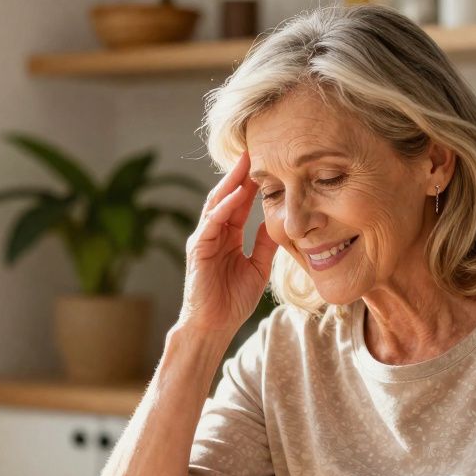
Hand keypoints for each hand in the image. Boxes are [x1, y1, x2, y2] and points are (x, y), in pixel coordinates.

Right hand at [176, 150, 279, 338]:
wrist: (214, 327)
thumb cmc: (232, 301)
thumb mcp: (258, 267)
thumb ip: (264, 244)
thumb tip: (278, 222)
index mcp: (227, 236)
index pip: (240, 202)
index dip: (252, 182)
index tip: (268, 162)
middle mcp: (213, 233)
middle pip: (227, 195)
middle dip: (240, 173)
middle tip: (256, 148)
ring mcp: (204, 239)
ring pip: (217, 203)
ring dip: (232, 182)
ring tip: (246, 161)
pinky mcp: (198, 249)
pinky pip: (211, 223)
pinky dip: (224, 207)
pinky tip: (237, 194)